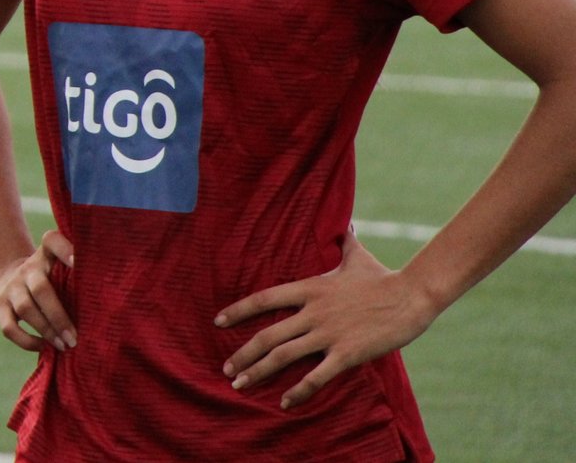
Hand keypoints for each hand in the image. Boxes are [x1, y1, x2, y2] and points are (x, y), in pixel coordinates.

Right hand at [0, 229, 75, 352]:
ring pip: (25, 309)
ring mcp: (10, 287)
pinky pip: (9, 327)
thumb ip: (79, 273)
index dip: (64, 249)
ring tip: (65, 346)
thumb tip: (115, 297)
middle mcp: (26, 269)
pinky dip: (27, 341)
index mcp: (44, 255)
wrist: (7, 276)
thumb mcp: (59, 266)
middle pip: (41, 289)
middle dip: (59, 316)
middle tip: (76, 338)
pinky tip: (43, 347)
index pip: (51, 241)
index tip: (78, 262)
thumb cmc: (49, 278)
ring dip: (47, 330)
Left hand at [217, 232, 439, 409]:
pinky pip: (316, 376)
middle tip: (226, 369)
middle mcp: (312, 312)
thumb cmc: (383, 277)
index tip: (217, 322)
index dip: (238, 311)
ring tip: (240, 385)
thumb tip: (346, 226)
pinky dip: (298, 391)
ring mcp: (328, 333)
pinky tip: (284, 403)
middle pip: (267, 334)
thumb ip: (344, 243)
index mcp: (309, 289)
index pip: (263, 299)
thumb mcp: (356, 256)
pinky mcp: (347, 354)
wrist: (411, 295)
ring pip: (284, 356)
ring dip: (258, 372)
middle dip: (242, 354)